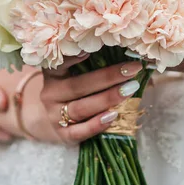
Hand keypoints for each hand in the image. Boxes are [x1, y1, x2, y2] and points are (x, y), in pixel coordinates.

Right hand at [27, 57, 144, 143]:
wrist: (58, 120)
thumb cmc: (77, 90)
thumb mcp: (78, 74)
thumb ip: (95, 64)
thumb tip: (127, 53)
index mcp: (53, 74)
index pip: (59, 63)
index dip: (72, 57)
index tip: (89, 49)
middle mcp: (51, 94)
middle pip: (78, 86)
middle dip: (108, 77)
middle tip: (132, 69)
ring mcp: (55, 116)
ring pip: (80, 108)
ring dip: (107, 99)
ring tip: (129, 90)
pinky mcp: (63, 135)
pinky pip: (79, 131)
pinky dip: (97, 124)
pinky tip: (114, 116)